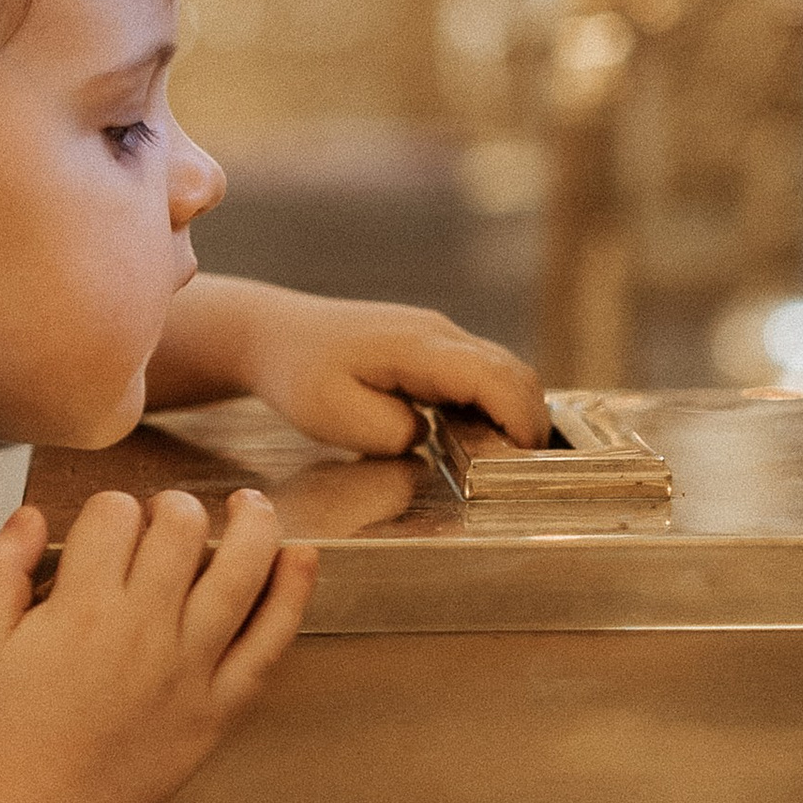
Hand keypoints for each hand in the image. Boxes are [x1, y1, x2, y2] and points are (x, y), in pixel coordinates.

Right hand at [0, 484, 316, 802]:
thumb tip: (32, 517)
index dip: (111, 509)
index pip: (114, 515)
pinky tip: (299, 557)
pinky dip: (292, 594)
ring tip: (248, 506)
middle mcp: (143, 629)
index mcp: (82, 606)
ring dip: (252, 524)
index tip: (107, 530)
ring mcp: (189, 667)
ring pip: (240, 571)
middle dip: (173, 507)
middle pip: (180, 528)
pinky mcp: (219, 705)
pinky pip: (269, 641)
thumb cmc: (10, 726)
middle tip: (166, 519)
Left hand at [237, 292, 549, 458]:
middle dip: (529, 420)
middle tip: (523, 470)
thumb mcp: (333, 417)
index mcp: (417, 347)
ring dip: (514, 410)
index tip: (525, 458)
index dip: (519, 418)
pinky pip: (480, 371)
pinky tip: (478, 434)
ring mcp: (438, 335)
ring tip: (505, 456)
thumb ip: (391, 432)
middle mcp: (438, 333)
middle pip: (513, 371)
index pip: (493, 378)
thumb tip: (427, 436)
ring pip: (502, 369)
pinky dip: (493, 402)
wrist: (272, 335)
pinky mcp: (432, 346)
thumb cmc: (297, 375)